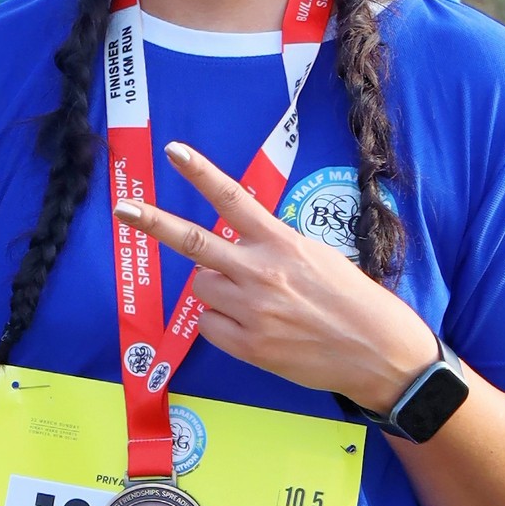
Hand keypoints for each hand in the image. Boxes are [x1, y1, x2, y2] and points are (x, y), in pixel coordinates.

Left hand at [118, 143, 443, 409]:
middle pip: (196, 244)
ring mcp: (253, 311)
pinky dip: (222, 324)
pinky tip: (253, 328)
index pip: (234, 199)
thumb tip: (241, 249)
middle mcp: (263, 273)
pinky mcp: (250, 347)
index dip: (201, 173)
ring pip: (203, 288)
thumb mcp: (319, 257)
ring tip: (252, 301)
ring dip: (215, 289)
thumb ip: (276, 248)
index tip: (174, 152)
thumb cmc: (356, 302)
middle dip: (154, 223)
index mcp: (283, 244)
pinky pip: (211, 326)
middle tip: (124, 208)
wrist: (380, 353)